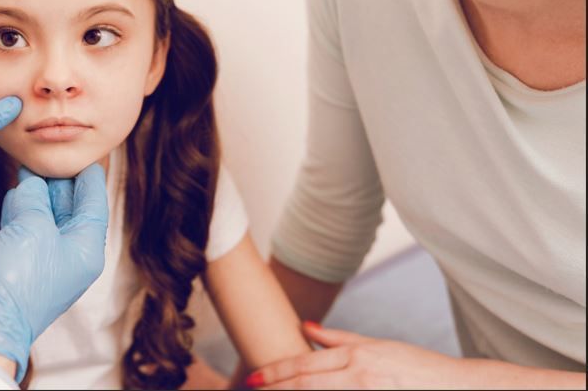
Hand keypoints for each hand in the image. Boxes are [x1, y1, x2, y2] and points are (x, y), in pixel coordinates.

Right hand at [0, 165, 108, 382]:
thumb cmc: (16, 279)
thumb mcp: (32, 226)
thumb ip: (35, 198)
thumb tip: (32, 183)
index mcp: (86, 249)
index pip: (94, 204)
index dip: (89, 177)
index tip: (87, 155)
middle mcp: (69, 255)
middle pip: (70, 208)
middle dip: (59, 181)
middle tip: (49, 154)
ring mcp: (43, 260)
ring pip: (45, 217)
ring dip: (38, 193)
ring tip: (30, 167)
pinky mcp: (19, 263)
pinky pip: (26, 229)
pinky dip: (21, 209)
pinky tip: (15, 194)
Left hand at [245, 322, 466, 389]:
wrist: (461, 388)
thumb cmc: (420, 368)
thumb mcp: (380, 347)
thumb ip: (341, 340)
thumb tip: (306, 327)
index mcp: (358, 356)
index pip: (306, 364)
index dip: (277, 371)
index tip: (254, 377)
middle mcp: (360, 376)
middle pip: (306, 384)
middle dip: (276, 388)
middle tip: (250, 388)